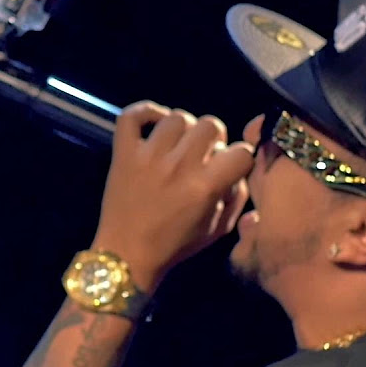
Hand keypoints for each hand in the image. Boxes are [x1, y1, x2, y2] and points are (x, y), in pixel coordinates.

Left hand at [90, 101, 253, 294]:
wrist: (127, 254)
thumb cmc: (175, 245)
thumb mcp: (218, 229)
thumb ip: (237, 197)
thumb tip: (239, 170)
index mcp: (204, 187)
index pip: (240, 152)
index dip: (242, 158)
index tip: (232, 166)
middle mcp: (178, 166)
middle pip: (210, 125)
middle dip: (214, 139)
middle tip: (204, 155)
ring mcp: (148, 156)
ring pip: (177, 117)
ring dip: (183, 129)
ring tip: (179, 145)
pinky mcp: (123, 153)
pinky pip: (132, 115)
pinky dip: (144, 112)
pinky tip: (154, 124)